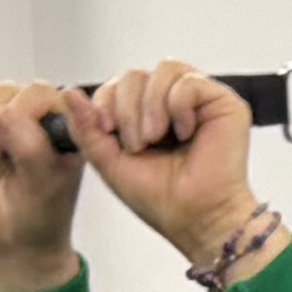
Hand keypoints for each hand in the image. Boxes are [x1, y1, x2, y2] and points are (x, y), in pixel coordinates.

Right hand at [0, 82, 89, 291]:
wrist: (10, 237)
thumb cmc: (38, 211)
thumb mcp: (43, 183)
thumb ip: (31, 145)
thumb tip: (3, 112)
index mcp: (64, 121)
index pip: (40, 94)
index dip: (21, 118)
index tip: (18, 153)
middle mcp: (33, 113)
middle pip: (3, 92)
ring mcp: (0, 116)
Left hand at [75, 62, 268, 277]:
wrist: (197, 220)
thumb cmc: (162, 200)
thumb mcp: (109, 163)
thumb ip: (87, 129)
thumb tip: (68, 92)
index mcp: (145, 115)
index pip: (117, 84)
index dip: (106, 101)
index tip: (108, 130)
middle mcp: (171, 103)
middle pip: (136, 75)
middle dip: (127, 108)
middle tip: (138, 144)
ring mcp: (198, 101)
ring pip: (163, 70)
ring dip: (151, 105)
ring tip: (157, 137)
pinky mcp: (223, 102)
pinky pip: (189, 81)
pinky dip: (179, 106)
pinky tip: (185, 133)